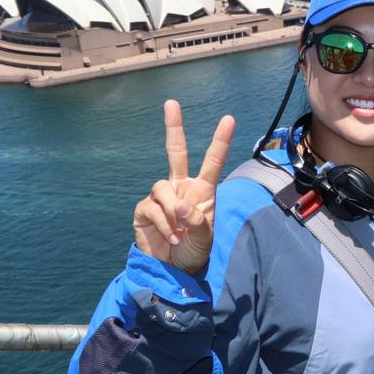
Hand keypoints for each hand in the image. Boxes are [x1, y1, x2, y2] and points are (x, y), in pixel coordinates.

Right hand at [132, 100, 235, 275]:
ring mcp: (161, 197)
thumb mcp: (204, 238)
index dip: (220, 141)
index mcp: (202, 191)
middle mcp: (180, 188)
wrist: (172, 270)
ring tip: (180, 232)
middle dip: (173, 127)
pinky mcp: (144, 210)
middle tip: (171, 103)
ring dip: (172, 212)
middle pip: (175, 152)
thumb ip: (197, 221)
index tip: (229, 119)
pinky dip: (165, 225)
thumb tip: (179, 204)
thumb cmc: (193, 251)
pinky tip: (172, 238)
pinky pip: (152, 208)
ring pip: (161, 187)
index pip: (212, 161)